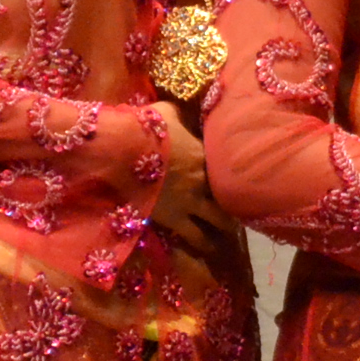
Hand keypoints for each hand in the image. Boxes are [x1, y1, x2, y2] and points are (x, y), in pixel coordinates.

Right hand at [150, 109, 230, 260]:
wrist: (119, 152)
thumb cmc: (141, 127)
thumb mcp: (164, 113)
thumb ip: (179, 115)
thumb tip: (183, 111)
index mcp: (206, 153)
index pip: (227, 167)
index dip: (232, 174)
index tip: (239, 179)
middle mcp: (205, 180)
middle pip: (230, 197)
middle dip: (236, 204)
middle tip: (240, 211)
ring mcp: (191, 202)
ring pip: (219, 221)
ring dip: (224, 227)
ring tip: (228, 234)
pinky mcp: (174, 219)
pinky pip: (195, 236)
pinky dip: (203, 243)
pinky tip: (209, 249)